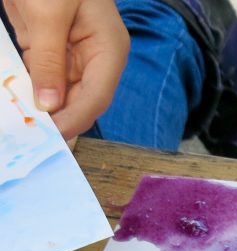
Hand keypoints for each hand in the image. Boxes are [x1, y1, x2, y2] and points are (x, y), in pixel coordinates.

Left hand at [3, 0, 128, 139]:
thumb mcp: (48, 14)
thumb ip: (49, 60)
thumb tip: (50, 105)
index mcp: (108, 49)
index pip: (96, 96)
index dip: (74, 119)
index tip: (50, 136)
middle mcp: (96, 56)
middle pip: (81, 100)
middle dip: (58, 118)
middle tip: (33, 138)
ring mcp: (73, 52)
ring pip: (60, 93)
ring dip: (40, 107)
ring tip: (23, 126)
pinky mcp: (49, 46)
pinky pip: (42, 76)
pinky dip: (29, 89)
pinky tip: (16, 103)